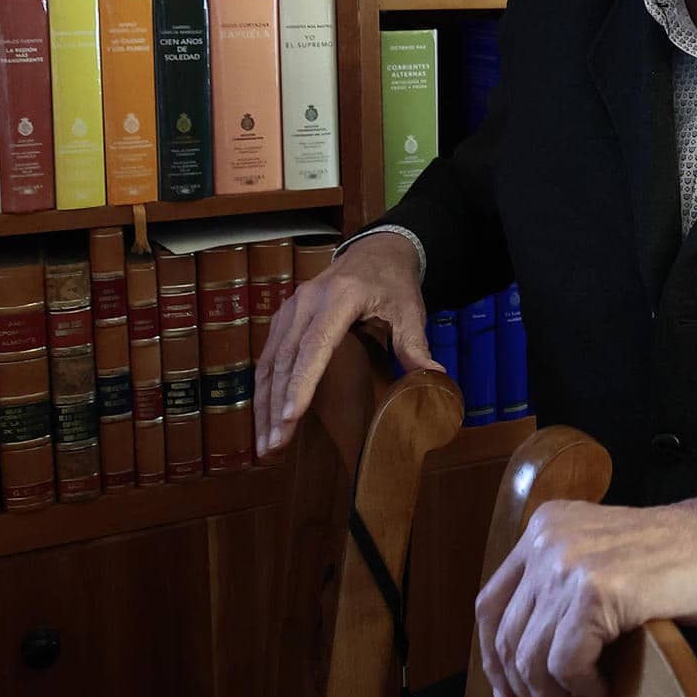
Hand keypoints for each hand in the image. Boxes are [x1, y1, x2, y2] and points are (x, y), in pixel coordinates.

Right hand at [253, 231, 439, 456]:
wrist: (375, 251)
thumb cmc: (393, 283)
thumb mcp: (411, 309)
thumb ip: (415, 343)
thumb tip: (433, 377)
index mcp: (340, 298)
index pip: (316, 346)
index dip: (302, 383)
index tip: (290, 416)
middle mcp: (307, 302)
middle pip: (286, 359)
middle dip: (277, 405)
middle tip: (274, 445)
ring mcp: (290, 308)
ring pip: (270, 361)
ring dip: (264, 403)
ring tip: (266, 442)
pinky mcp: (283, 318)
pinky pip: (268, 356)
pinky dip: (263, 389)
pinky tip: (264, 417)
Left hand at [474, 484, 696, 696]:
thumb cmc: (678, 559)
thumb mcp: (602, 558)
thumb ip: (561, 588)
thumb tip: (525, 663)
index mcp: (545, 526)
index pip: (491, 603)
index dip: (493, 659)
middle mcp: (548, 538)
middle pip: (508, 636)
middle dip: (526, 692)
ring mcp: (569, 561)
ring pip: (533, 657)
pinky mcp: (595, 589)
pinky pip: (565, 662)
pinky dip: (581, 688)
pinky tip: (603, 692)